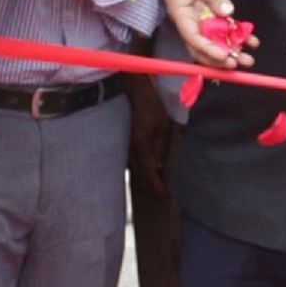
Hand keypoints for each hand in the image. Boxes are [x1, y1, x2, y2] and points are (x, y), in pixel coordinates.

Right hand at [126, 75, 173, 197]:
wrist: (128, 89)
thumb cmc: (147, 104)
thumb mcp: (162, 124)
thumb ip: (161, 146)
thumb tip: (161, 165)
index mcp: (142, 146)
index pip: (149, 175)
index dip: (157, 188)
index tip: (164, 196)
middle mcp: (129, 150)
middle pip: (139, 177)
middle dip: (150, 187)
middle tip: (161, 194)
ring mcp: (123, 146)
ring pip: (134, 170)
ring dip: (144, 178)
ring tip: (156, 183)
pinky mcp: (121, 142)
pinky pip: (130, 161)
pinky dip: (139, 168)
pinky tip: (147, 168)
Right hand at [153, 0, 251, 68]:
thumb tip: (228, 12)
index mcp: (181, 16)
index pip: (193, 38)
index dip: (208, 50)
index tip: (223, 55)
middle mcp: (191, 22)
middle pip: (203, 47)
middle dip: (220, 58)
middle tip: (237, 63)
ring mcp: (201, 20)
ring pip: (216, 42)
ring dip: (231, 51)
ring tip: (248, 59)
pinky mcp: (211, 14)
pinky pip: (224, 30)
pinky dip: (237, 37)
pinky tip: (251, 41)